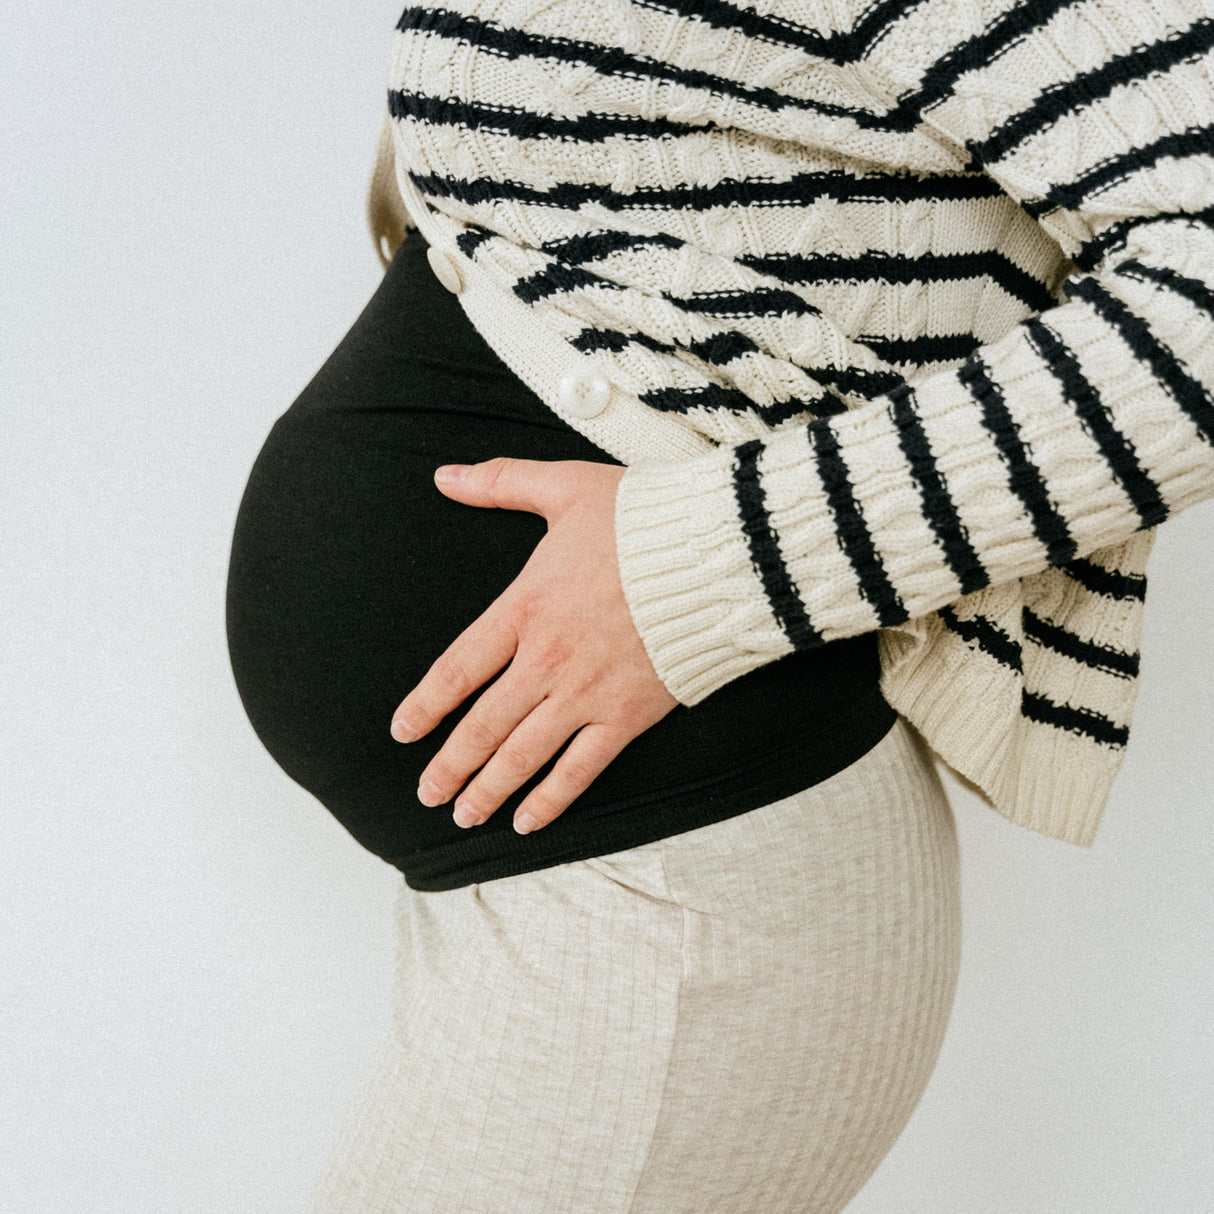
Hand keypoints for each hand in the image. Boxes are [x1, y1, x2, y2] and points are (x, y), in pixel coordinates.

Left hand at [390, 458, 677, 833]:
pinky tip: (528, 822)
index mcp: (525, 607)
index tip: (402, 732)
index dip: (426, 705)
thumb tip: (443, 475)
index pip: (458, 667)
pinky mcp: (628, 715)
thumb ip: (500, 483)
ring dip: (488, 790)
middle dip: (449, 766)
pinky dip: (551, 799)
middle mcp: (547, 659)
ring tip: (463, 816)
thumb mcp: (565, 486)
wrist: (718, 554)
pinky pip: (581, 768)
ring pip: (523, 754)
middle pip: (483, 725)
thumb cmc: (642, 517)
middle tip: (427, 793)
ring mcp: (587, 693)